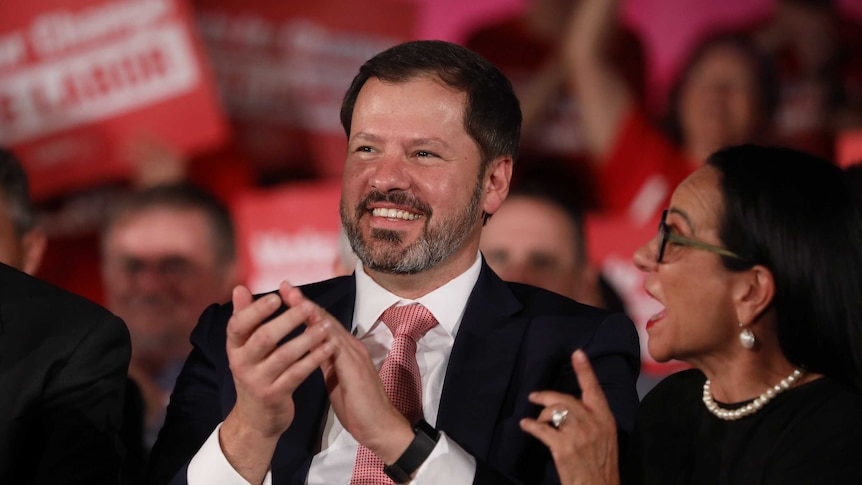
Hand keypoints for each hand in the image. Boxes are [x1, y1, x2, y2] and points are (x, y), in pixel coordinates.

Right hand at [220, 284, 332, 482]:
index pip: (237, 325)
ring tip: (325, 326)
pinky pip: (297, 374)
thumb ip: (245, 318)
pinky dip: (313, 359)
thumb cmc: (255, 373)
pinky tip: (327, 348)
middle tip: (308, 307)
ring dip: (307, 338)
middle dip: (288, 320)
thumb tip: (239, 287)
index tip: (277, 296)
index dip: (256, 310)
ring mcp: (258, 381)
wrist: (256, 420)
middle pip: (264, 337)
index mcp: (234, 347)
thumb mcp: (246, 348)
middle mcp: (241, 363)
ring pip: (284, 355)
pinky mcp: (275, 395)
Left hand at [279, 283, 413, 463]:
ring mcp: (355, 357)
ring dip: (311, 313)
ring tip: (294, 298)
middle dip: (304, 303)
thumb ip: (325, 361)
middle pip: (325, 320)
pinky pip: (337, 349)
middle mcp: (352, 348)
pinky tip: (312, 326)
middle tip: (285, 286)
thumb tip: (310, 348)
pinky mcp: (355, 370)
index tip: (286, 295)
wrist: (380, 427)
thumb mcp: (336, 379)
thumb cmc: (358, 407)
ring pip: (330, 329)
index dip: (304, 309)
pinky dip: (324, 335)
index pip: (323, 324)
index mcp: (345, 351)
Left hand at [520, 350, 619, 484]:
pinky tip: (526, 426)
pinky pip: (543, 430)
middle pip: (565, 399)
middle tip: (534, 397)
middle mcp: (593, 423)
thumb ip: (593, 421)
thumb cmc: (601, 465)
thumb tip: (571, 409)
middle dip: (547, 396)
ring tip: (536, 421)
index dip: (585, 371)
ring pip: (554, 411)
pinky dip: (531, 426)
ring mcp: (578, 435)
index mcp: (605, 419)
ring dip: (541, 415)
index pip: (594, 390)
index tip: (577, 353)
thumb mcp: (605, 438)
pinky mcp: (564, 448)